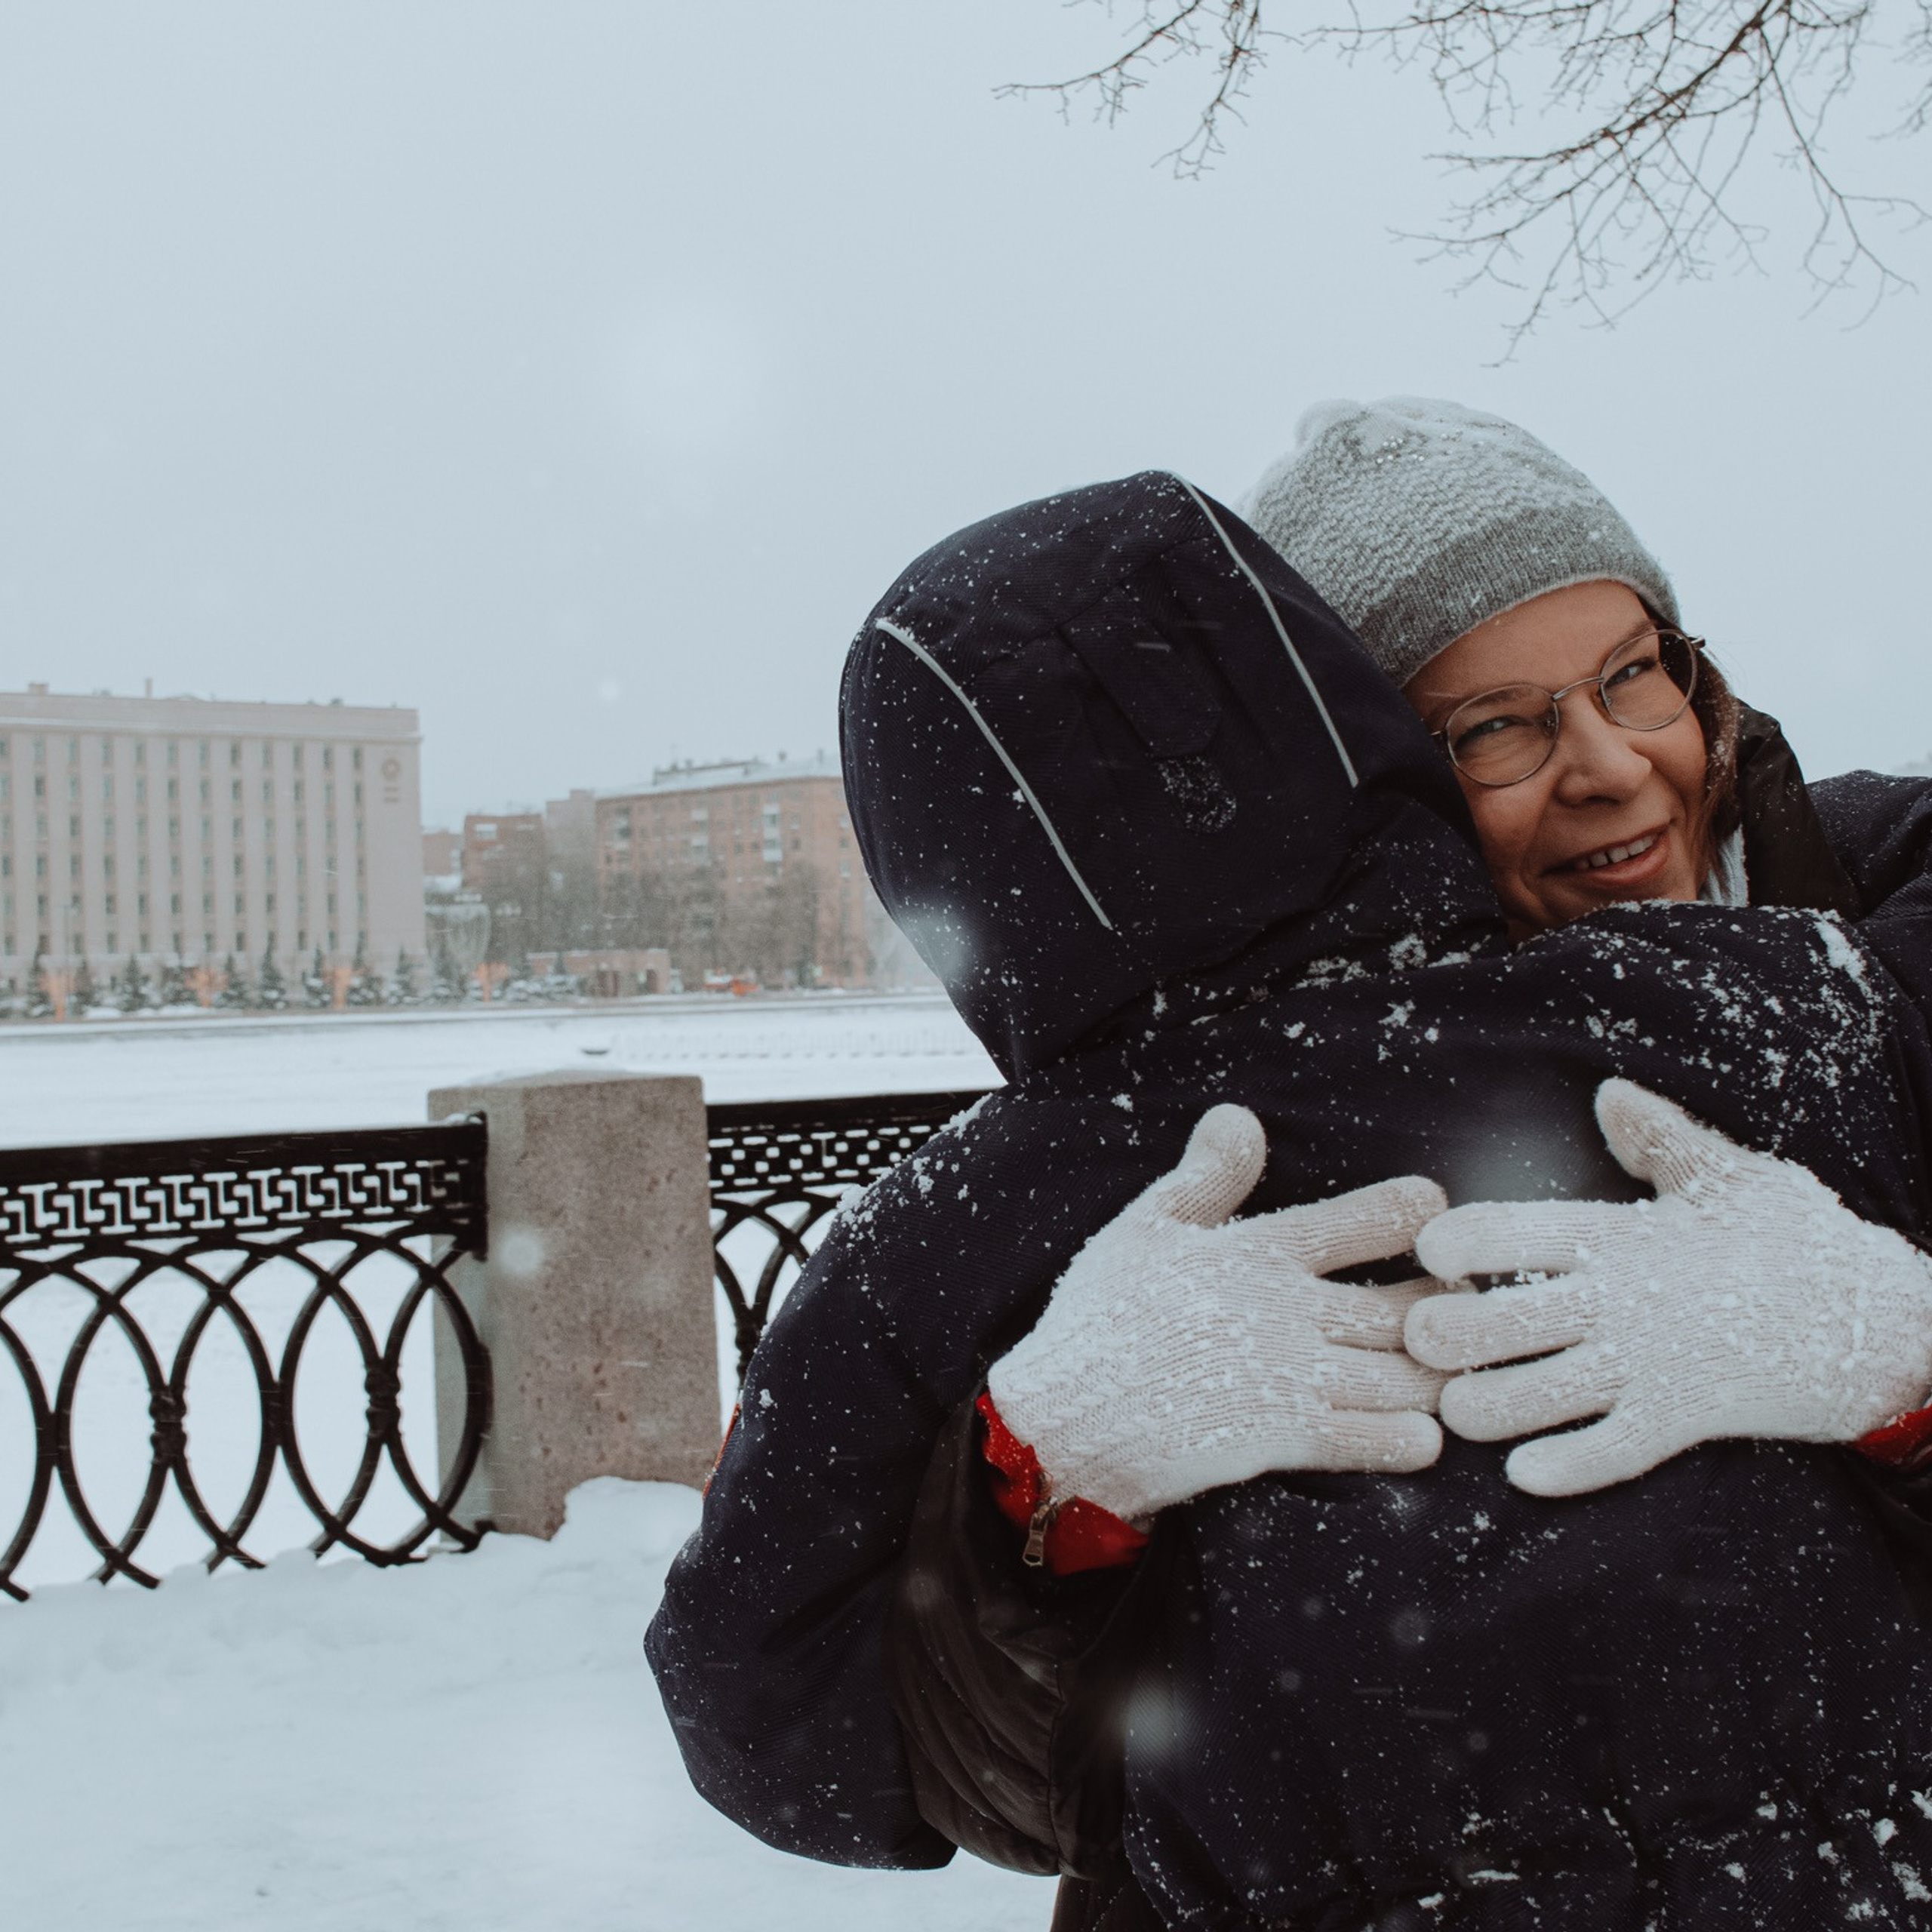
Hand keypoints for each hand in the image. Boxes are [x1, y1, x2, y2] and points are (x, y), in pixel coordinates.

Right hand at [986, 1105, 1447, 1522]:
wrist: (1065, 1418)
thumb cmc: (1101, 1318)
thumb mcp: (1144, 1229)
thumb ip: (1203, 1177)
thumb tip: (1240, 1115)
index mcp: (1258, 1254)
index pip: (1359, 1223)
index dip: (1410, 1213)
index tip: (1439, 1212)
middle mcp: (1289, 1311)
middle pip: (1406, 1306)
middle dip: (1449, 1307)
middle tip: (1470, 1307)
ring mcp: (1294, 1378)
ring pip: (1407, 1375)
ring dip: (1441, 1376)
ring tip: (1458, 1373)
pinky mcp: (1288, 1439)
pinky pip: (1379, 1440)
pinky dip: (1413, 1439)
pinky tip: (1424, 1436)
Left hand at [1408, 1079, 1931, 1496]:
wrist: (1886, 1323)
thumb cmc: (1798, 1241)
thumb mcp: (1732, 1176)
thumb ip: (1662, 1140)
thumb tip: (1608, 1092)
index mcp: (1622, 1236)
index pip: (1510, 1232)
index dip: (1455, 1244)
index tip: (1429, 1255)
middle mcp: (1625, 1301)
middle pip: (1501, 1322)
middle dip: (1445, 1335)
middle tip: (1420, 1339)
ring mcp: (1653, 1366)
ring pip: (1539, 1396)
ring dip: (1484, 1408)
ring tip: (1457, 1408)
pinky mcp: (1685, 1422)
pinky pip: (1610, 1454)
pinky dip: (1563, 1467)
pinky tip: (1522, 1473)